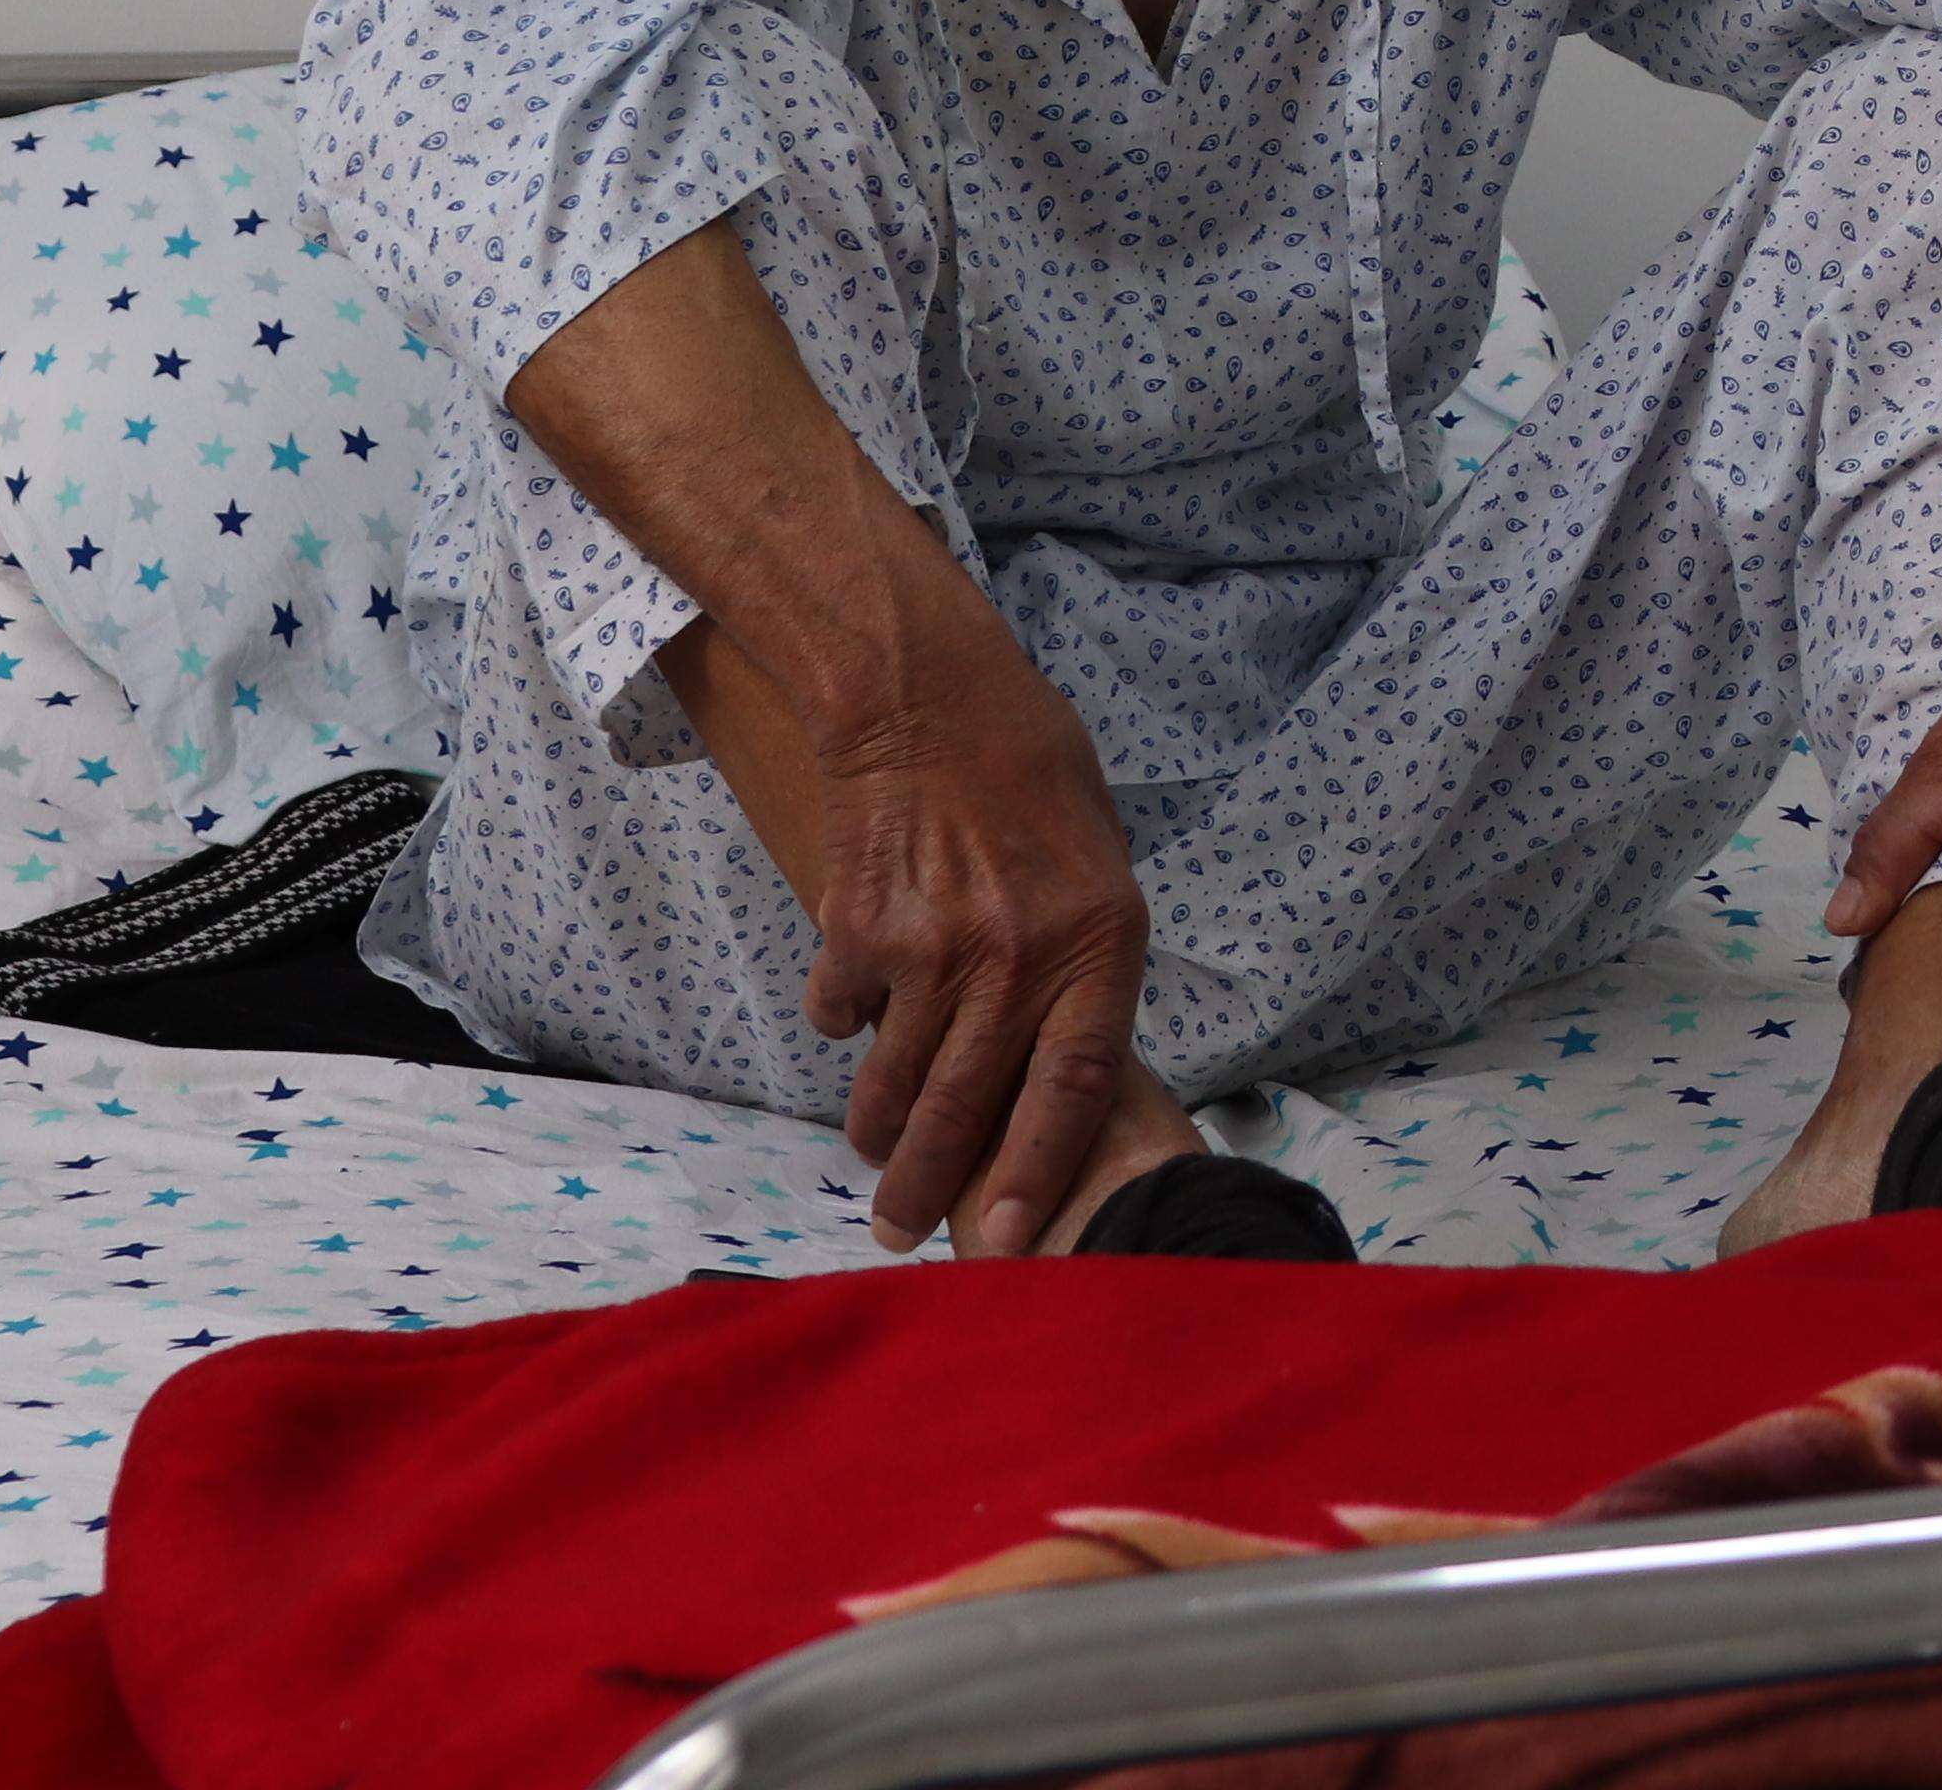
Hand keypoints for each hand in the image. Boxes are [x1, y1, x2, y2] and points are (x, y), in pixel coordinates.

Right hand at [671, 555, 1176, 1259]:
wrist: (926, 699)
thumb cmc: (1031, 776)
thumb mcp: (1100, 867)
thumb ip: (1083, 967)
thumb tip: (1059, 1066)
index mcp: (1099, 943)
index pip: (1075, 1089)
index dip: (1039, 1172)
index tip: (1008, 1240)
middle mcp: (1016, 958)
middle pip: (969, 1108)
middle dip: (930, 1189)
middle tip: (903, 1234)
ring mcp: (931, 949)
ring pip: (894, 1082)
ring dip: (881, 1130)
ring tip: (877, 1153)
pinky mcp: (856, 933)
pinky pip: (841, 1014)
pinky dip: (845, 1025)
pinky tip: (856, 1013)